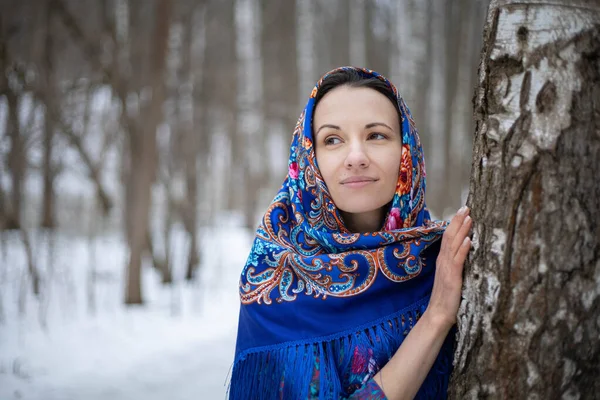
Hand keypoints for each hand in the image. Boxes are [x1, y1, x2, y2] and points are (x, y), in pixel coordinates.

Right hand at [425, 206, 471, 328]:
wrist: (438, 315)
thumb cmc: (447, 299)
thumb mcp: (452, 278)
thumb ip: (457, 265)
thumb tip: (466, 251)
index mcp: (443, 261)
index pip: (448, 238)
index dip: (455, 225)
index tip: (463, 212)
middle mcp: (443, 261)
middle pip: (449, 236)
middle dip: (458, 221)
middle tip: (466, 207)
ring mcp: (446, 268)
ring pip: (453, 244)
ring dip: (461, 230)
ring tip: (468, 217)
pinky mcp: (452, 277)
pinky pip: (457, 260)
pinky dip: (463, 248)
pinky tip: (469, 239)